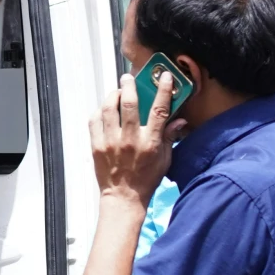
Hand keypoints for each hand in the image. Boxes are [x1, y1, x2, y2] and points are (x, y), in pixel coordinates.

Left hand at [89, 72, 183, 203]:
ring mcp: (110, 142)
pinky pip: (94, 120)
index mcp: (150, 142)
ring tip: (117, 92)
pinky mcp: (96, 146)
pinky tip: (105, 109)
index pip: (159, 110)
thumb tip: (179, 119)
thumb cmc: (146, 179)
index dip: (163, 90)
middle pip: (129, 103)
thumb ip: (169, 137)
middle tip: (129, 78)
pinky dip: (99, 111)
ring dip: (113, 95)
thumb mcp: (164, 159)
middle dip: (130, 85)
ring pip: (109, 108)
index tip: (164, 77)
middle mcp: (129, 139)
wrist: (123, 197)